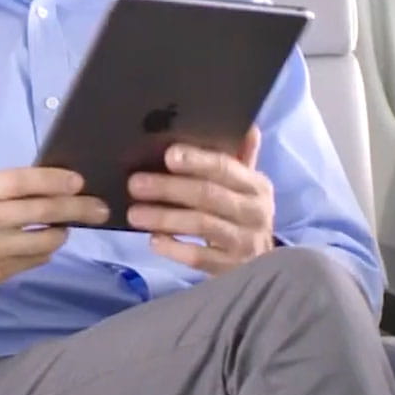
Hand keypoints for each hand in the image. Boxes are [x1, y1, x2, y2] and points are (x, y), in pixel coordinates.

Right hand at [0, 167, 106, 302]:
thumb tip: (47, 184)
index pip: (21, 182)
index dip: (54, 180)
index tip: (78, 181)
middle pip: (40, 211)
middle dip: (77, 207)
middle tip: (99, 208)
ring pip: (44, 242)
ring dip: (61, 232)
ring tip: (65, 225)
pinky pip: (34, 262)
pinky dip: (44, 251)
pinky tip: (43, 243)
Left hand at [128, 127, 273, 273]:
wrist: (260, 264)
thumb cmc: (240, 215)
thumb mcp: (243, 186)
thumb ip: (239, 157)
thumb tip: (247, 126)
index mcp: (256, 186)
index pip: (226, 168)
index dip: (197, 160)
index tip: (168, 155)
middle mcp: (255, 212)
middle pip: (209, 195)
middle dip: (169, 188)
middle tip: (135, 184)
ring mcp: (246, 242)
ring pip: (202, 225)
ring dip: (165, 217)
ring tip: (134, 213)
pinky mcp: (231, 268)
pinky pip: (199, 257)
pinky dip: (174, 248)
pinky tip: (154, 241)